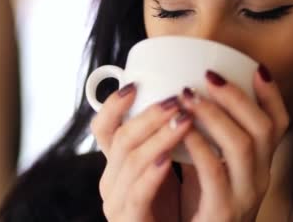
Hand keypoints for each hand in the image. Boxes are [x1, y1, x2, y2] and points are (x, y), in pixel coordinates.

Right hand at [90, 84, 192, 221]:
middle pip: (120, 139)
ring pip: (129, 161)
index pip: (103, 128)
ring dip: (158, 137)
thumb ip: (171, 138)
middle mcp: (111, 182)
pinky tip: (168, 159)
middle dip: (149, 115)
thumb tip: (188, 97)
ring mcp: (117, 204)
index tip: (135, 83)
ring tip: (185, 120)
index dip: (113, 104)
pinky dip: (151, 174)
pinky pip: (137, 195)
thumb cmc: (181, 208)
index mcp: (118, 164)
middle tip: (178, 99)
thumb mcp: (172, 167)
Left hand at [179, 65, 289, 221]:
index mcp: (259, 164)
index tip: (257, 69)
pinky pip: (214, 173)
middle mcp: (259, 178)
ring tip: (189, 97)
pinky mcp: (223, 211)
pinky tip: (182, 131)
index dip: (272, 95)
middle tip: (210, 76)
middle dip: (238, 97)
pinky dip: (199, 147)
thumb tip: (192, 99)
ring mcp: (244, 196)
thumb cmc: (200, 207)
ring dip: (216, 116)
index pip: (279, 124)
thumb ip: (209, 140)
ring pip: (243, 146)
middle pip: (264, 129)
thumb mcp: (212, 169)